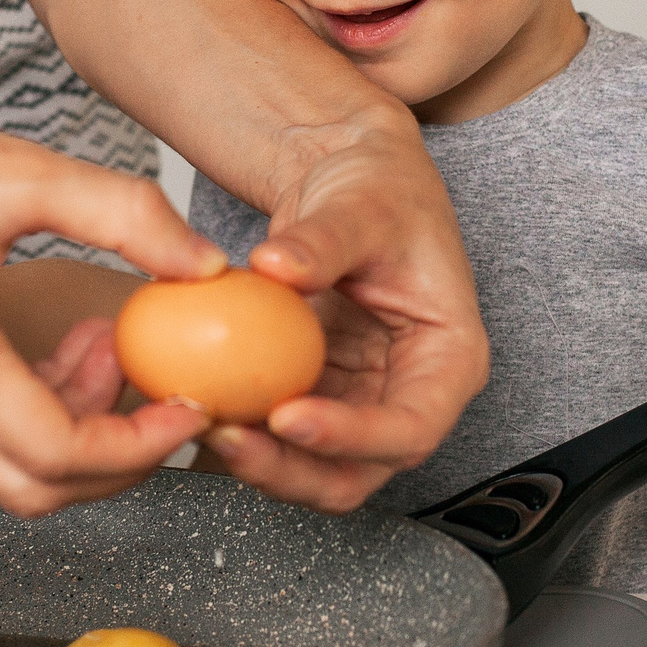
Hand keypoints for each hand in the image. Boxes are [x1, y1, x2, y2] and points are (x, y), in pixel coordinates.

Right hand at [0, 24, 215, 515]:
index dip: (139, 444)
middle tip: (157, 393)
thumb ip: (127, 216)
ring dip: (63, 426)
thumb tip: (202, 264)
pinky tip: (46, 344)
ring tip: (103, 344)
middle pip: (27, 488)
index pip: (57, 452)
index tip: (186, 409)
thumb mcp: (19, 169)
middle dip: (111, 455)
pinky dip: (15, 411)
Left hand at [196, 120, 489, 511]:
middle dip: (292, 470)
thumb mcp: (360, 205)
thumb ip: (323, 240)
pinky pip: (279, 434)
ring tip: (203, 423)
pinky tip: (199, 406)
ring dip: (259, 461)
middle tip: (229, 436)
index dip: (352, 438)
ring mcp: (358, 400)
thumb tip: (275, 268)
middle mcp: (408, 394)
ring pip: (313, 467)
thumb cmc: (381, 188)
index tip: (287, 414)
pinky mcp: (315, 393)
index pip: (410, 427)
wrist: (352, 176)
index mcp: (447, 360)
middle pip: (359, 471)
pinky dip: (242, 431)